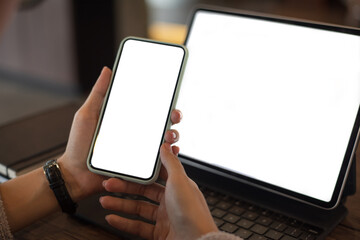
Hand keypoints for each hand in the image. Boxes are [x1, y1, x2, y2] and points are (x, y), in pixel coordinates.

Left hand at [57, 67, 182, 201]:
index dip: (163, 103)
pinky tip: (169, 152)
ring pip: (164, 142)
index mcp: (126, 121)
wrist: (75, 175)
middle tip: (174, 116)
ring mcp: (138, 152)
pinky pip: (159, 163)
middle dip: (174, 118)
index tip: (170, 98)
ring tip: (168, 136)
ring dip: (173, 136)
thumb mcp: (87, 114)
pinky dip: (168, 157)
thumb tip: (108, 70)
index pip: (149, 109)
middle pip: (162, 124)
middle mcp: (135, 135)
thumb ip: (99, 93)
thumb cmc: (78, 145)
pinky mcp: (139, 168)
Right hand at [100, 145, 217, 238]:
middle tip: (109, 184)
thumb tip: (166, 146)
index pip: (155, 174)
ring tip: (105, 201)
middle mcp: (171, 200)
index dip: (140, 170)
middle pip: (143, 191)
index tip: (126, 167)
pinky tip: (113, 218)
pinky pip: (138, 226)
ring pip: (138, 208)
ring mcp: (165, 218)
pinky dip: (124, 222)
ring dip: (120, 204)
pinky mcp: (160, 233)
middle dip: (124, 188)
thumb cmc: (192, 213)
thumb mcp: (180, 181)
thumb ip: (171, 163)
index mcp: (177, 185)